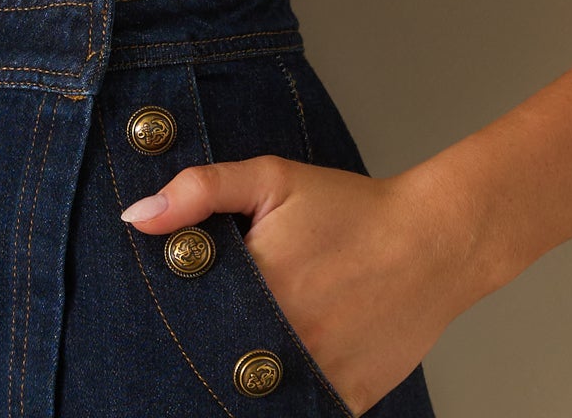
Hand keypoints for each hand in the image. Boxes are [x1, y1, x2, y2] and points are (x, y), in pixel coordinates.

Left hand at [121, 154, 479, 415]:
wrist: (434, 241)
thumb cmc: (350, 207)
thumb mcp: (273, 177)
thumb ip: (201, 190)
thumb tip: (136, 217)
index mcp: (257, 283)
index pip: (187, 314)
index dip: (173, 315)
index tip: (165, 311)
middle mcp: (284, 337)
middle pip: (215, 358)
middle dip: (204, 348)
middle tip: (203, 334)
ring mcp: (317, 374)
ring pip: (253, 391)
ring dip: (240, 375)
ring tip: (239, 352)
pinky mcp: (345, 401)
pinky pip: (297, 410)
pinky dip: (281, 396)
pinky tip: (272, 375)